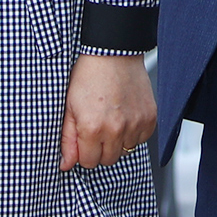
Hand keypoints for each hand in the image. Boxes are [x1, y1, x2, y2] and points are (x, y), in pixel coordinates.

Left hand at [60, 53, 155, 169]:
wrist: (114, 52)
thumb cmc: (89, 75)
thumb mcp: (70, 107)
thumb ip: (67, 140)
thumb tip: (66, 165)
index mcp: (92, 128)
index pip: (89, 162)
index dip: (84, 151)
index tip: (85, 136)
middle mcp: (116, 129)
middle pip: (108, 160)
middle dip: (101, 148)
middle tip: (98, 127)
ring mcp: (135, 123)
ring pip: (126, 151)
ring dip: (118, 141)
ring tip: (112, 119)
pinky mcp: (150, 117)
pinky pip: (142, 139)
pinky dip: (134, 132)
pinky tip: (126, 116)